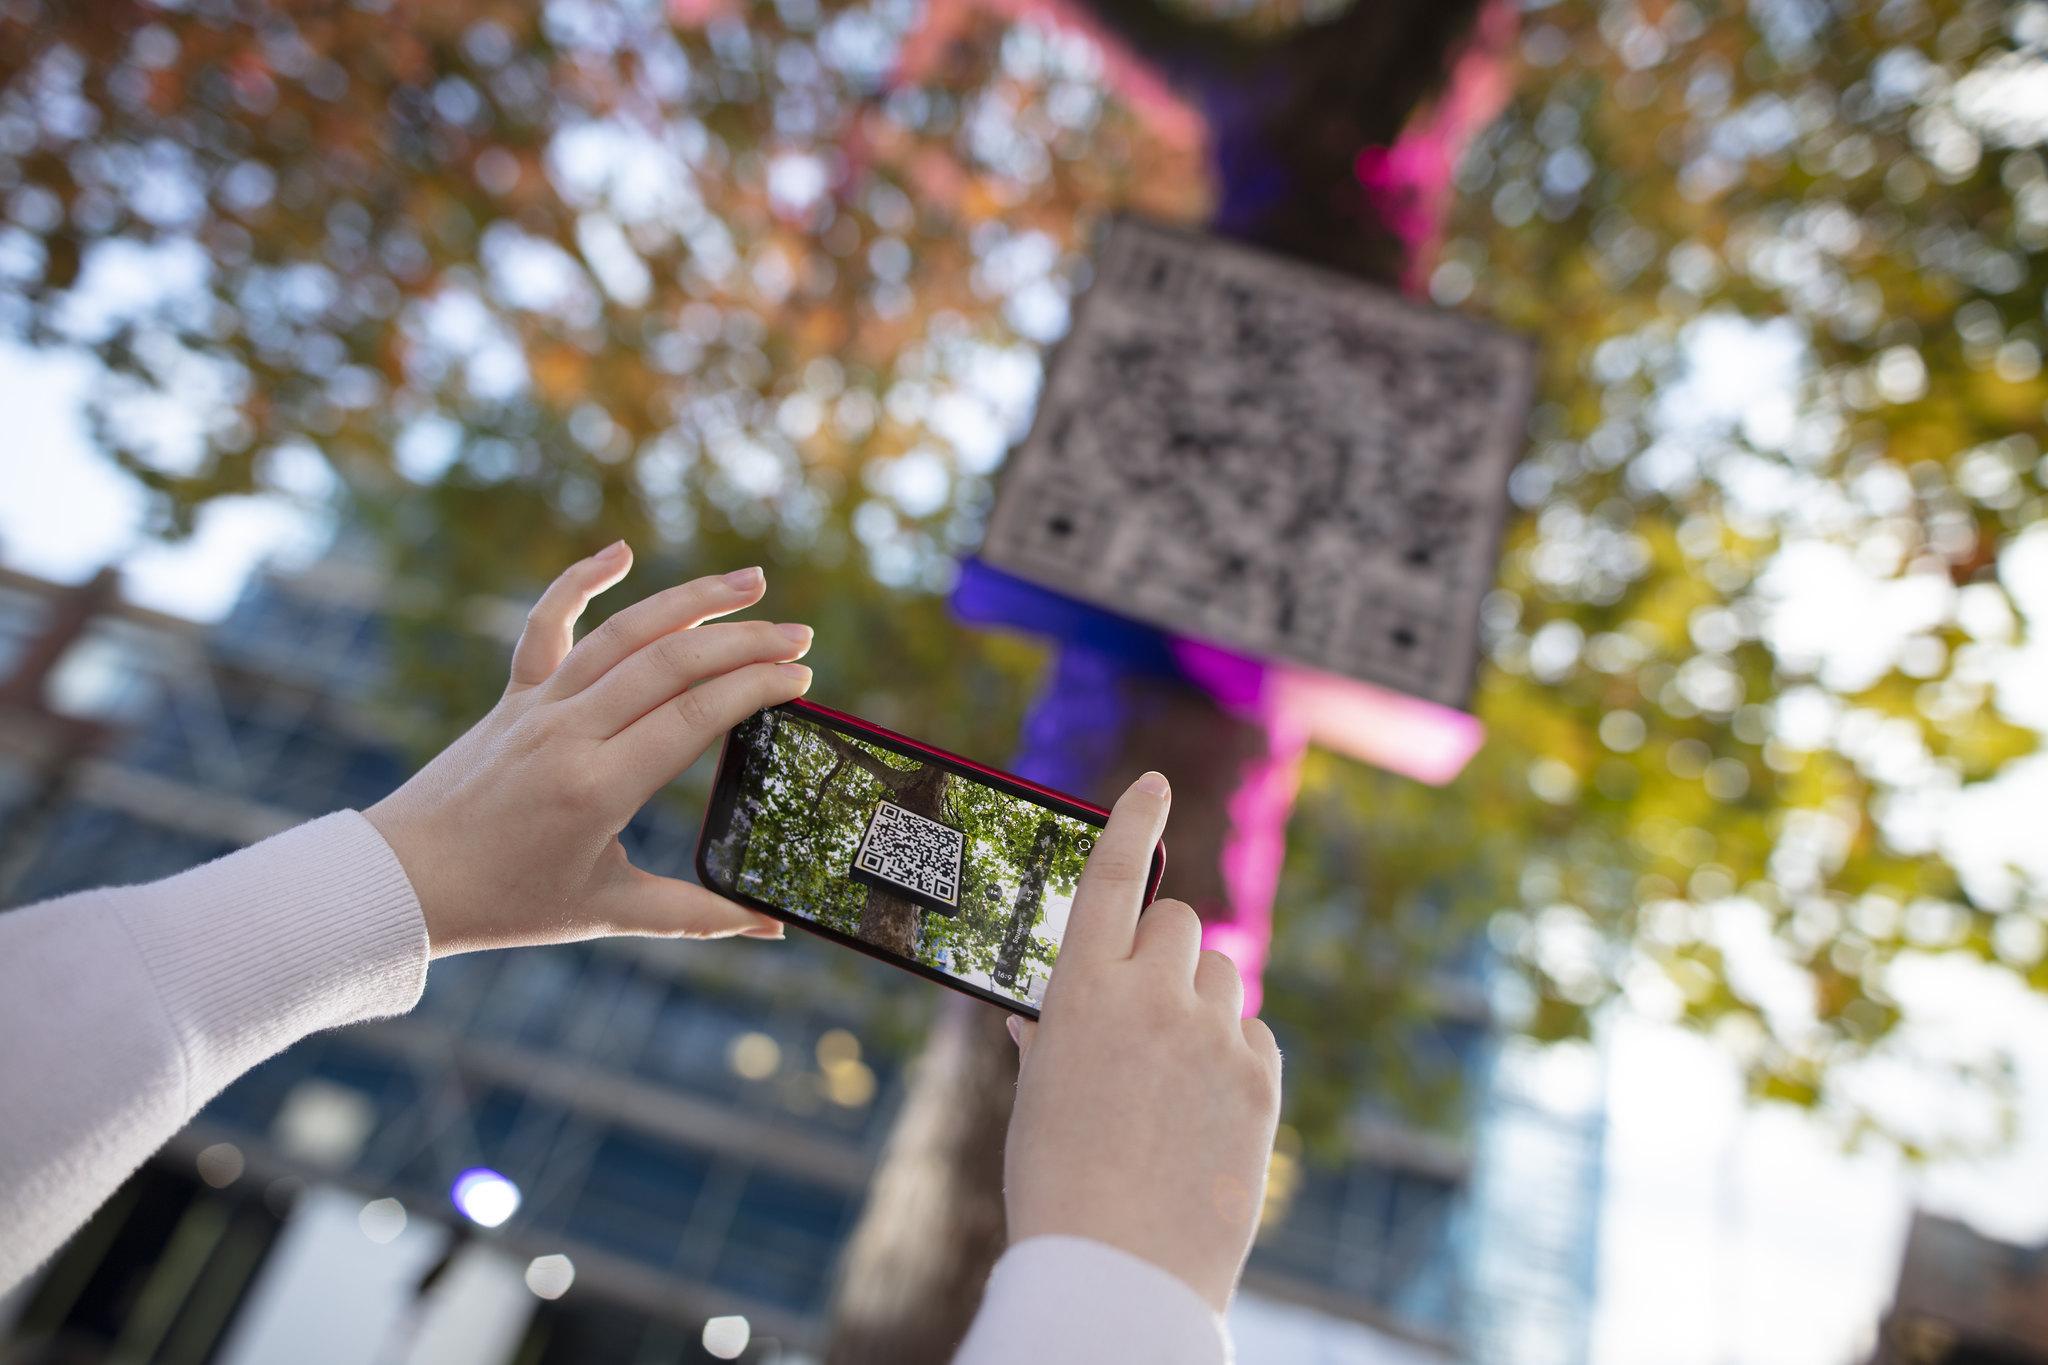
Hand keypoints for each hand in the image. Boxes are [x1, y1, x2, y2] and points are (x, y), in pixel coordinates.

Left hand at [364, 542, 813, 956]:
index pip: (695, 717)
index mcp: (598, 788)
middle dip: (745, 642)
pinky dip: (580, 579)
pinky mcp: (512, 695)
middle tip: (801, 636)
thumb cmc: (505, 904)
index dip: (755, 689)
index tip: (801, 679)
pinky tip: (620, 550)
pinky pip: (546, 623)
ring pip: (623, 632)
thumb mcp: (607, 911)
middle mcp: (569, 733)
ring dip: (691, 600)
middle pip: (671, 663)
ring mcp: (537, 705)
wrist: (399, 880)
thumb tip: (774, 929)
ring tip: (752, 582)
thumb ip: (697, 914)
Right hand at [1001, 772, 1282, 1313]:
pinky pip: (1254, 1034)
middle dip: (1163, 952)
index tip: (1154, 785)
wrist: (1120, 1270)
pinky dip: (1233, 1053)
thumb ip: (1049, 1035)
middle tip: (1147, 1005)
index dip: (1133, 823)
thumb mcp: (1039, 1096)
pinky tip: (1204, 1105)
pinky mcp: (1259, 1079)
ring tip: (1171, 1074)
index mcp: (1080, 992)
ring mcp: (1212, 1037)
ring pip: (1222, 974)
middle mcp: (1151, 998)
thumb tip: (1041, 1014)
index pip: (1111, 878)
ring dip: (1200, 1002)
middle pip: (1177, 923)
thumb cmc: (1057, 1183)